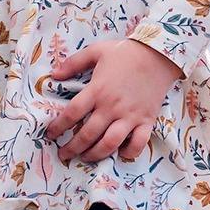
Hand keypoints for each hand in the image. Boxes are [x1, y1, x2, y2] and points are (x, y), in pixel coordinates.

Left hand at [40, 37, 181, 164]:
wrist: (158, 54)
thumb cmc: (125, 52)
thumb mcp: (96, 51)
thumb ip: (73, 63)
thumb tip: (53, 75)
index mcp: (97, 90)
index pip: (72, 113)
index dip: (58, 126)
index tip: (50, 134)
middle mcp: (112, 107)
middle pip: (88, 135)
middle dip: (72, 148)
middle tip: (64, 154)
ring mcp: (130, 116)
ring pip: (110, 143)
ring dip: (95, 154)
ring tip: (86, 158)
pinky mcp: (147, 121)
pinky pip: (138, 143)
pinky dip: (129, 152)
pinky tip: (120, 153)